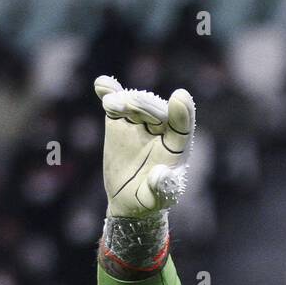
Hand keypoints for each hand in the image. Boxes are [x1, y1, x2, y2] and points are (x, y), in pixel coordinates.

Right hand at [94, 75, 195, 217]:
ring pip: (135, 103)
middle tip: (128, 108)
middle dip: (144, 107)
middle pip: (156, 110)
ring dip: (124, 100)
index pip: (183, 125)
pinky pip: (114, 103)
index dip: (182, 112)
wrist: (128, 200)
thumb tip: (160, 174)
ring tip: (111, 105)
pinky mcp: (118, 121)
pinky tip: (102, 84)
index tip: (179, 97)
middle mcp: (161, 129)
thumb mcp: (157, 200)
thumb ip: (162, 188)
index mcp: (177, 146)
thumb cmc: (150, 200)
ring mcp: (139, 123)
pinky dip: (109, 92)